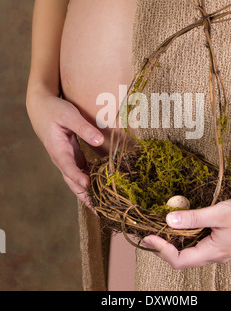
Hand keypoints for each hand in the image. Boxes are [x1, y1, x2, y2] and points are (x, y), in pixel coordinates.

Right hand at [26, 92, 103, 209]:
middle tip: (98, 210)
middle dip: (84, 196)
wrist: (41, 108)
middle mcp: (61, 158)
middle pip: (71, 181)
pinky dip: (89, 181)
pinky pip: (80, 172)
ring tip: (101, 206)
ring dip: (87, 193)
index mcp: (57, 149)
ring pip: (75, 180)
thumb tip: (99, 141)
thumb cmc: (54, 110)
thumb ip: (84, 128)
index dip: (77, 177)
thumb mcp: (69, 115)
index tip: (87, 186)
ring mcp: (66, 159)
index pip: (67, 166)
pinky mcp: (72, 156)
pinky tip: (100, 188)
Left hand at [143, 195, 230, 268]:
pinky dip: (186, 235)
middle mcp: (214, 255)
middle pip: (182, 258)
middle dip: (162, 247)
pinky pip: (199, 243)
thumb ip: (194, 218)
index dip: (161, 250)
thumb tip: (168, 220)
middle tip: (148, 232)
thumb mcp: (219, 214)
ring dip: (174, 241)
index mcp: (213, 252)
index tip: (148, 235)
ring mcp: (218, 249)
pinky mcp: (222, 242)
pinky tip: (183, 224)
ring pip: (190, 250)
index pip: (179, 261)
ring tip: (160, 227)